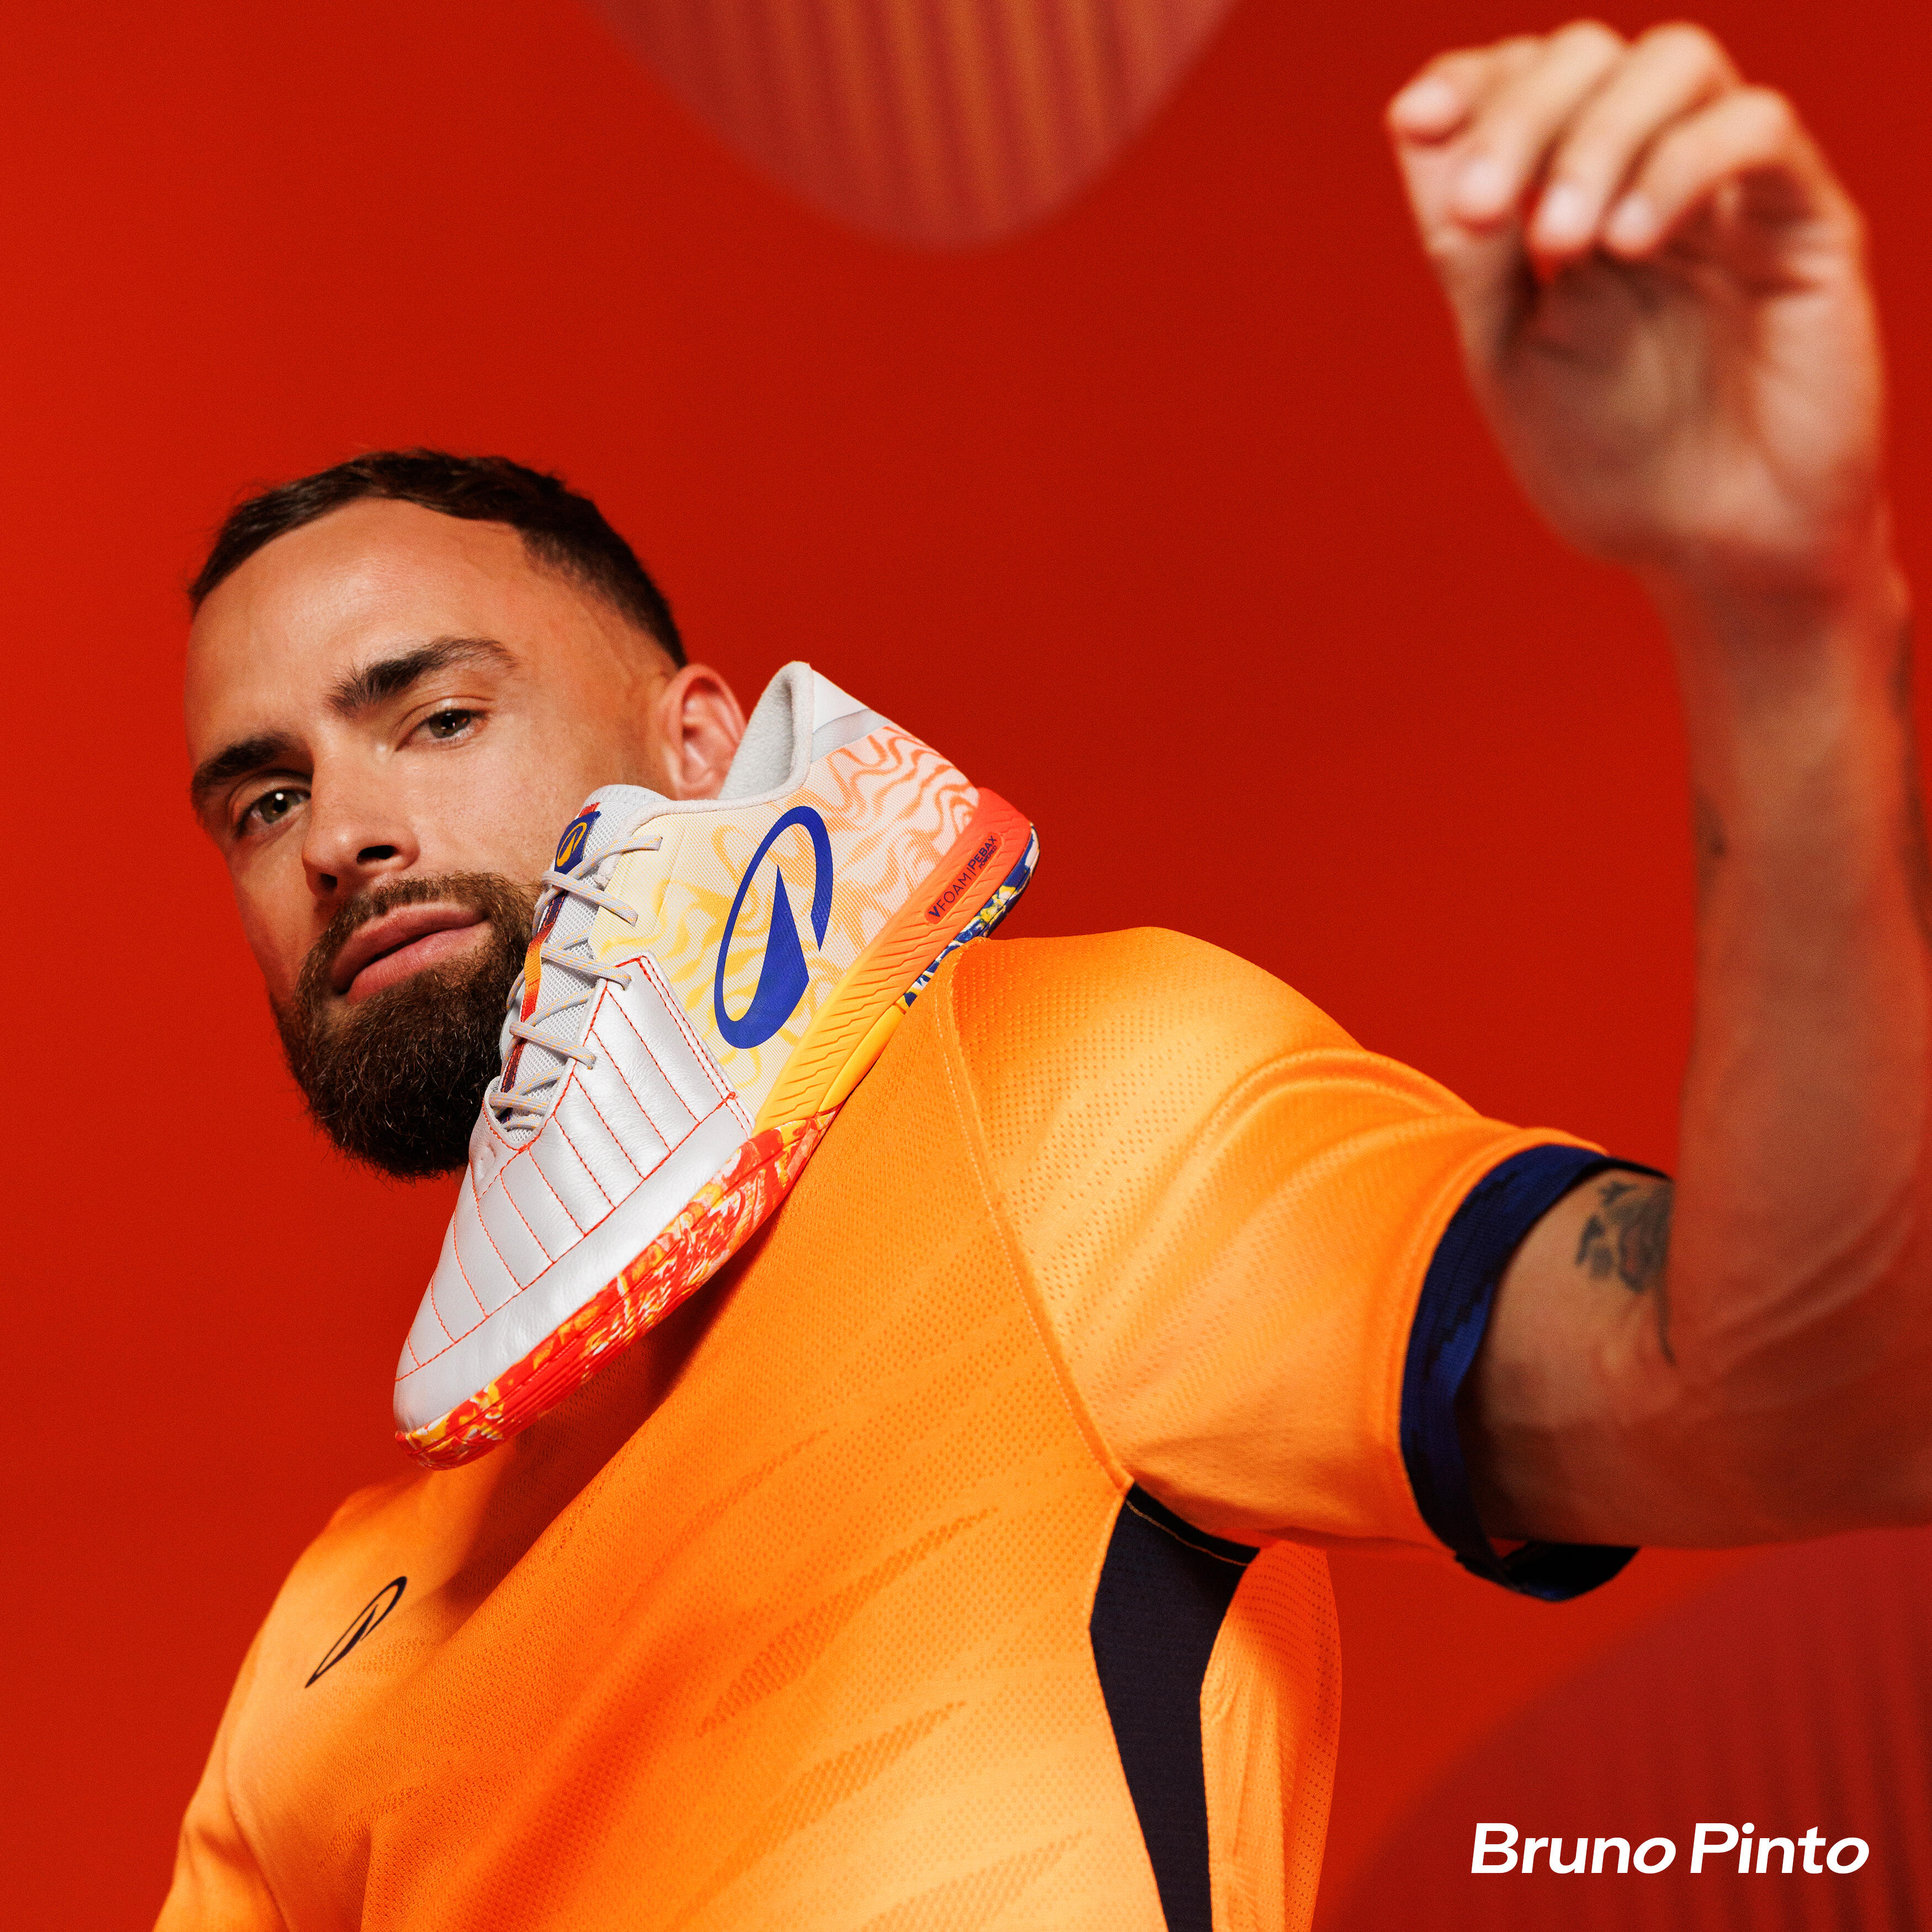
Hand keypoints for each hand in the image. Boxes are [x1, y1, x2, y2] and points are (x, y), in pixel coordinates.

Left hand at [1388, 23, 1885, 604]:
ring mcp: (1728, 190)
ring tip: (1560, 246)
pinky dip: (1680, 168)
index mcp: (1565, 201)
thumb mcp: (1506, 355)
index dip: (1466, 83)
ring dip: (1596, 139)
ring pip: (1675, 63)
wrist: (1711, 547)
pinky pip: (1758, 130)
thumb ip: (1468, 251)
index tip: (1417, 121)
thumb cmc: (1608, 461)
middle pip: (1585, 56)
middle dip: (1520, 118)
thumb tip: (1419, 129)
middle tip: (1482, 213)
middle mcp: (1645, 174)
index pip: (1518, 84)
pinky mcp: (1804, 219)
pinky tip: (1630, 245)